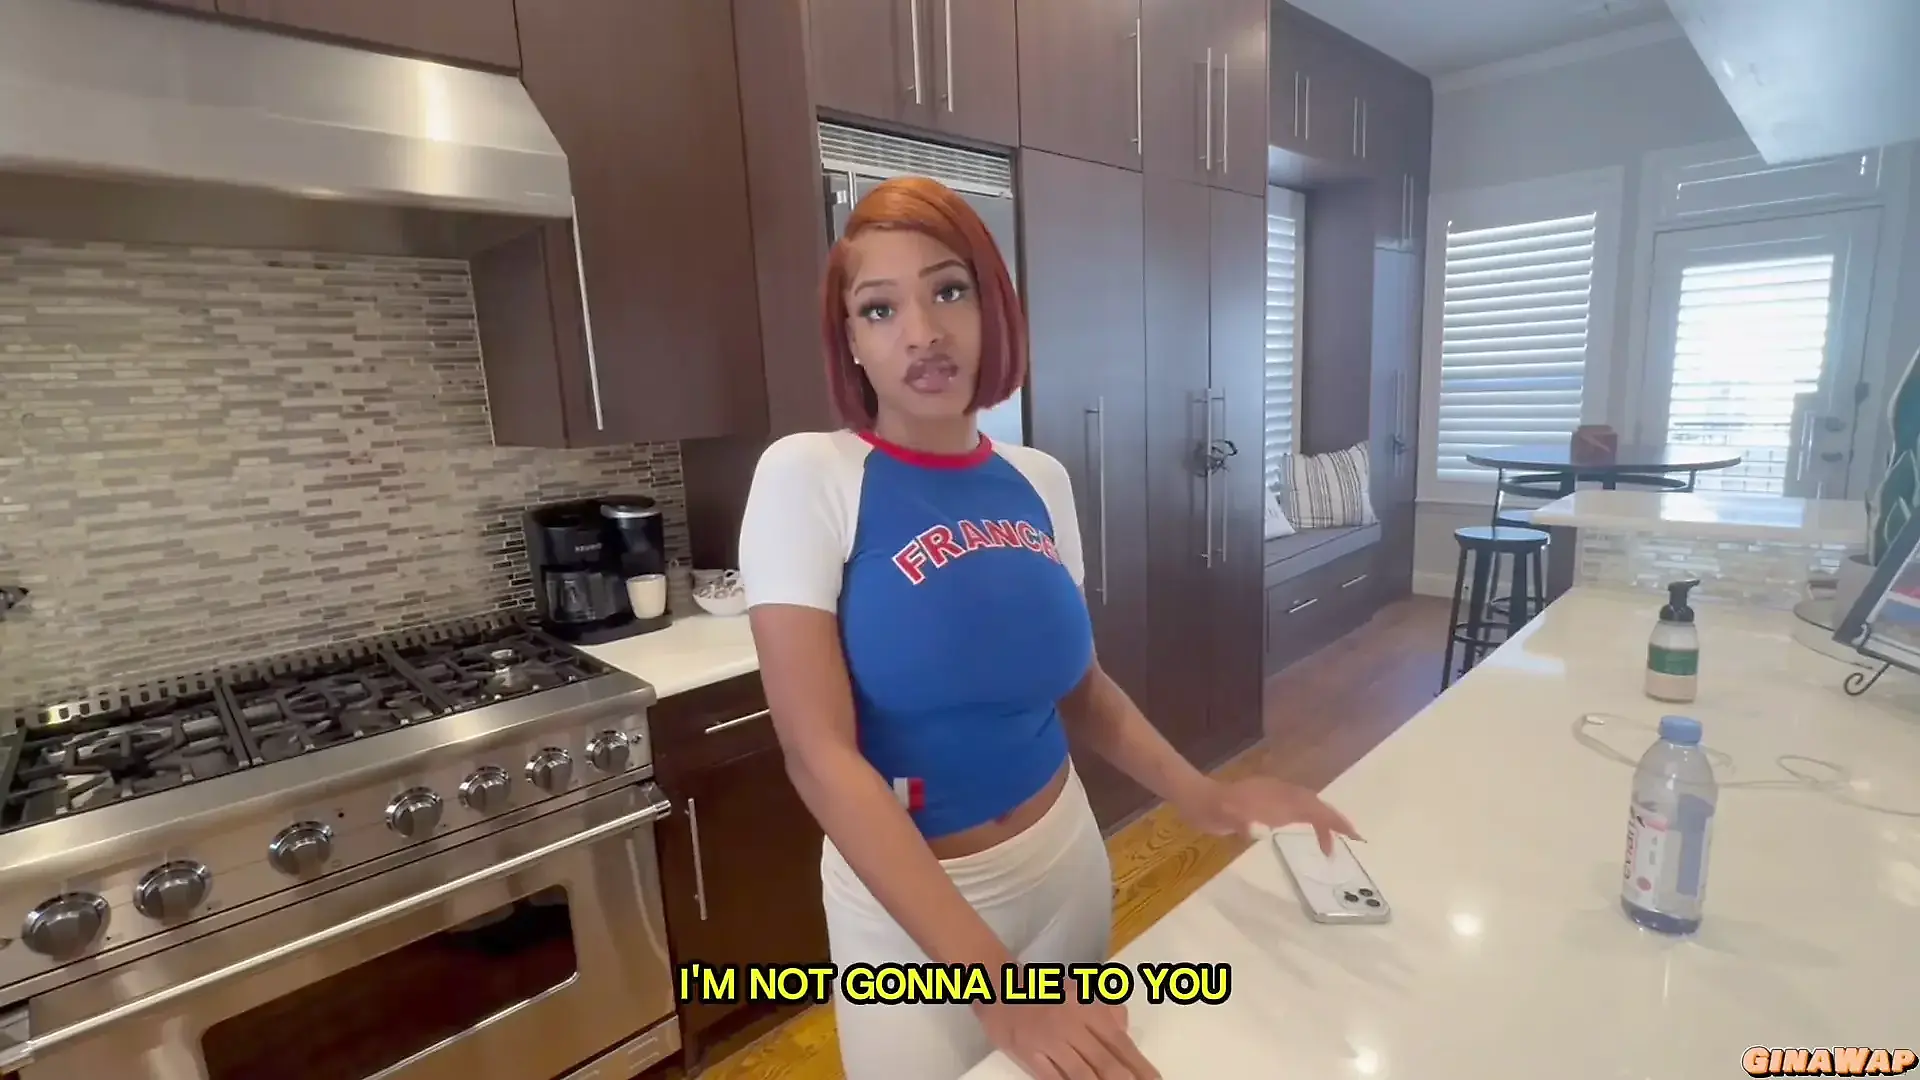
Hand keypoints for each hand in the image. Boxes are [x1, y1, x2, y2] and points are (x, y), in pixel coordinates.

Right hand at [977, 997, 1159, 1079]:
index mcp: (1089, 1009)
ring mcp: (1050, 1041)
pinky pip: (1051, 1078)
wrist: (1001, 984)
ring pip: (1081, 1074)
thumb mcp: (1079, 990)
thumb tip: (1126, 1028)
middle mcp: (1073, 1025)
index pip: (1121, 1044)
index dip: (1139, 1067)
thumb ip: (1105, 1007)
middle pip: (1105, 1063)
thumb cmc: (1045, 991)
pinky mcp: (1029, 1053)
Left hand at [1179, 775, 1360, 853]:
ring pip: (1306, 806)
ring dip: (1321, 822)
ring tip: (1328, 847)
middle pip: (1314, 805)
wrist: (1195, 798)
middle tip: (1351, 841)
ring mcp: (1272, 796)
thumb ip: (1238, 821)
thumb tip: (1254, 829)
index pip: (1311, 808)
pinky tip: (1307, 831)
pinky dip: (1308, 819)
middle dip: (1333, 821)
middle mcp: (1279, 793)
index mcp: (1275, 797)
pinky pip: (1295, 808)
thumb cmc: (1210, 809)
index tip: (1353, 835)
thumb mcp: (1222, 816)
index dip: (1333, 821)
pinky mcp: (1266, 802)